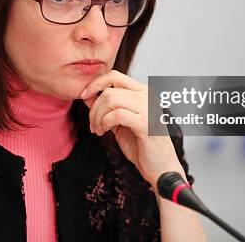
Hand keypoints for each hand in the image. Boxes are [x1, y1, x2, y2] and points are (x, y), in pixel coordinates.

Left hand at [79, 70, 185, 191]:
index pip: (115, 76)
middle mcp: (148, 96)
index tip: (83, 96)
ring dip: (97, 116)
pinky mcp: (146, 123)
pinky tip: (104, 132)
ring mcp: (149, 108)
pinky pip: (116, 114)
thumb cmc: (142, 145)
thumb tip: (86, 94)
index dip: (95, 83)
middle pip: (109, 90)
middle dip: (94, 108)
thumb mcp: (119, 122)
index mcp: (143, 92)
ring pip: (111, 100)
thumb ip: (106, 107)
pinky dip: (104, 122)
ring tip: (98, 130)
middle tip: (93, 125)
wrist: (161, 168)